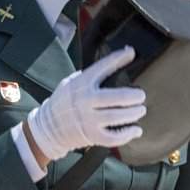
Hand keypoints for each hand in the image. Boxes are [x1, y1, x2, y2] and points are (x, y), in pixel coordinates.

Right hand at [23, 47, 144, 162]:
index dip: (117, 59)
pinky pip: (113, 137)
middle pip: (115, 97)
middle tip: (141, 96)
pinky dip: (127, 134)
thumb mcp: (72, 82)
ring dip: (133, 113)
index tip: (131, 53)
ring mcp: (88, 120)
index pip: (101, 68)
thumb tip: (120, 59)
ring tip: (141, 110)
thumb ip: (92, 74)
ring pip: (116, 117)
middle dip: (133, 96)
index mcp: (81, 84)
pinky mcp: (91, 136)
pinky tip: (135, 130)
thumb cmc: (65, 101)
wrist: (49, 126)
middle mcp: (85, 101)